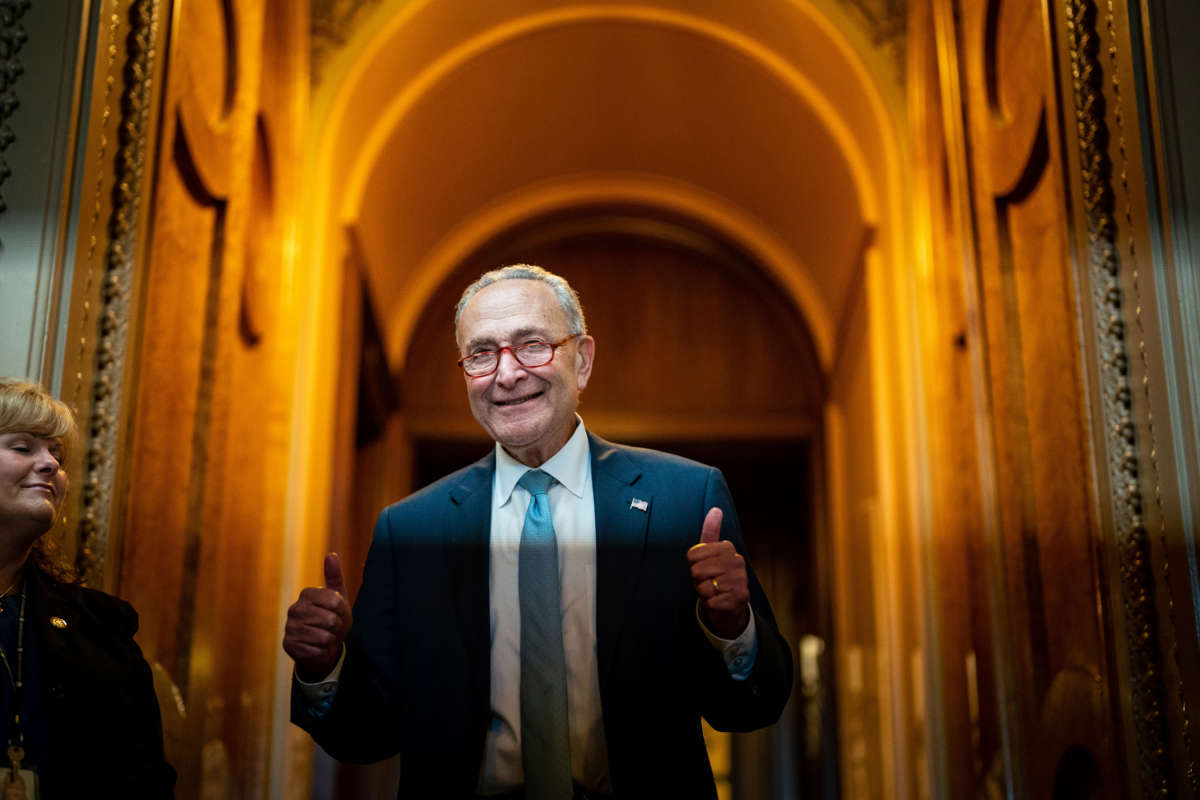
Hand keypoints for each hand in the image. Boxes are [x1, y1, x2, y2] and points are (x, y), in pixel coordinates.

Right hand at [283, 553, 352, 681]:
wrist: (324, 646)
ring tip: (325, 637)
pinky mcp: (288, 645)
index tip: (337, 613)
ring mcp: (290, 627)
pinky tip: (317, 648)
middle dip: (337, 627)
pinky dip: (322, 651)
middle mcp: (295, 608)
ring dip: (330, 640)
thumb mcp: (338, 597)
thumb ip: (334, 576)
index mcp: (307, 594)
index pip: (335, 602)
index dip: (342, 611)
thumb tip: (331, 554)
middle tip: (331, 628)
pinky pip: (316, 650)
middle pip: (330, 620)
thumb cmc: (333, 619)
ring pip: (324, 636)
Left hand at [687, 508, 750, 638]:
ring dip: (703, 592)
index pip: (693, 554)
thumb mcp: (711, 553)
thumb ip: (711, 532)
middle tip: (709, 581)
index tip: (704, 567)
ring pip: (703, 586)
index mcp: (728, 548)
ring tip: (714, 590)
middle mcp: (737, 562)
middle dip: (698, 579)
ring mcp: (739, 581)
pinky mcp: (737, 599)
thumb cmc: (716, 576)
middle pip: (696, 569)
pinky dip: (709, 603)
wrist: (731, 606)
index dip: (693, 564)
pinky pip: (709, 600)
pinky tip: (719, 601)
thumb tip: (716, 509)